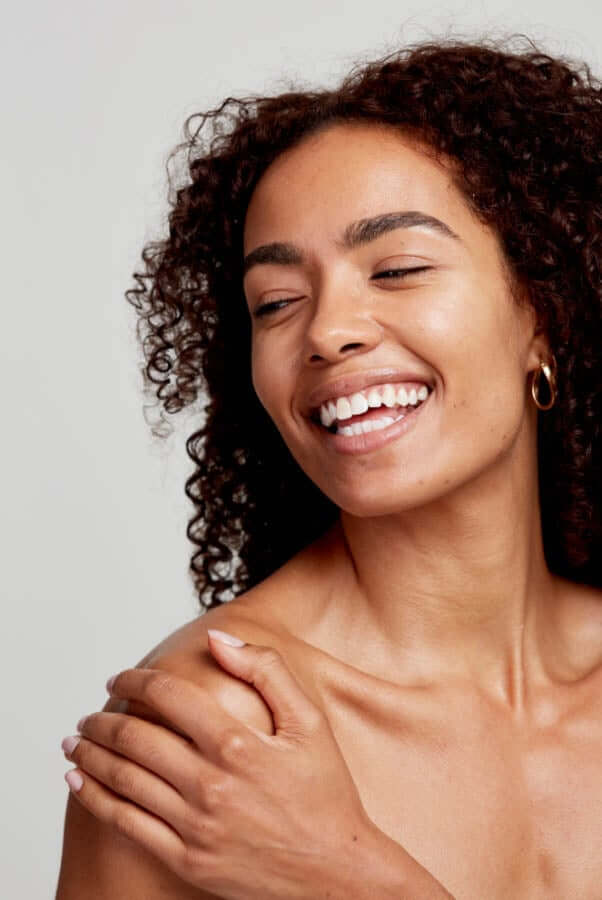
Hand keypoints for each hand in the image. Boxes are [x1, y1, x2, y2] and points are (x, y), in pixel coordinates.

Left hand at [61, 632, 380, 899]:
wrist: (336, 873)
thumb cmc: (325, 792)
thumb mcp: (310, 722)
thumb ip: (266, 671)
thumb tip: (217, 641)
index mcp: (237, 743)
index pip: (167, 696)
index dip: (135, 681)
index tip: (120, 679)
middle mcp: (210, 784)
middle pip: (135, 737)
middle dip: (103, 719)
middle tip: (89, 714)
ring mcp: (195, 825)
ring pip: (122, 779)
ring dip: (90, 754)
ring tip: (75, 741)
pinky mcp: (187, 859)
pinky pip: (126, 824)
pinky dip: (95, 799)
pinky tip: (79, 783)